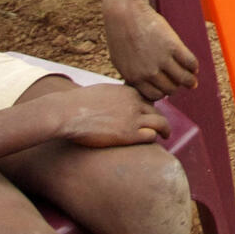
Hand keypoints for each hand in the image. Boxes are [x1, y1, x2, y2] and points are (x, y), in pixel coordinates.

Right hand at [51, 83, 171, 146]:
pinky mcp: (128, 134)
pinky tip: (152, 142)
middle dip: (160, 118)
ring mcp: (133, 118)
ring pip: (160, 123)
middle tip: (164, 126)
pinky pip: (150, 135)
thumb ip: (114, 96)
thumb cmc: (78, 104)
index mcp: (127, 91)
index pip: (148, 98)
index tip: (152, 114)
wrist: (67, 112)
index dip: (150, 107)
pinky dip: (153, 138)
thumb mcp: (102, 91)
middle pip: (156, 110)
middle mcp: (134, 102)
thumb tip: (115, 101)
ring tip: (167, 135)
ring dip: (165, 129)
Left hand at [103, 0, 198, 100]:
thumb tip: (143, 87)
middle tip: (181, 83)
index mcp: (134, 78)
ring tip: (193, 80)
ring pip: (183, 78)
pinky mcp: (173, 45)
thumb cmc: (121, 35)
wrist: (126, 13)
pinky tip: (194, 66)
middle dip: (176, 87)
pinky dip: (194, 66)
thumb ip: (131, 76)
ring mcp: (162, 59)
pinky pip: (189, 62)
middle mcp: (149, 72)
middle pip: (170, 88)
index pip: (155, 96)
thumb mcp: (120, 62)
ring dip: (190, 81)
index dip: (163, 93)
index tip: (168, 88)